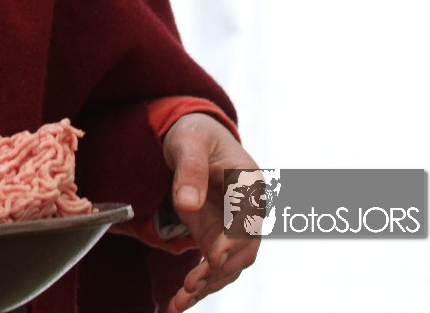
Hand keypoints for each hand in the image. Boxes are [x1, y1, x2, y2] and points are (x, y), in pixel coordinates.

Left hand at [160, 113, 260, 310]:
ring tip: (179, 302)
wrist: (191, 136)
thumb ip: (190, 171)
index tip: (216, 258)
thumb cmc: (194, 134)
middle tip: (191, 285)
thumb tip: (188, 205)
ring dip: (207, 286)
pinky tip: (178, 302)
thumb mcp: (189, 143)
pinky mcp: (216, 238)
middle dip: (220, 272)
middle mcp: (248, 212)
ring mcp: (232, 228)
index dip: (235, 242)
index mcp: (250, 186)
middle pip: (244, 251)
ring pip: (229, 266)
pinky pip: (213, 267)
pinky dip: (198, 285)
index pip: (249, 221)